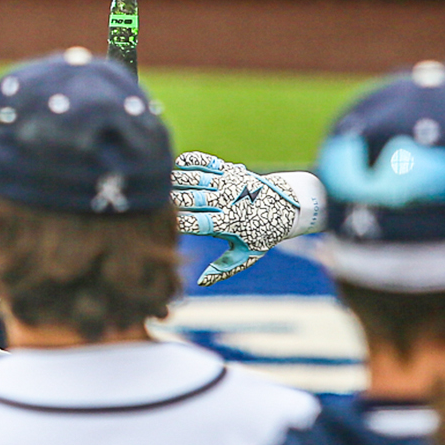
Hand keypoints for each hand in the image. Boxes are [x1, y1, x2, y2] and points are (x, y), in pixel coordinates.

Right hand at [173, 151, 327, 285]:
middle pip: (190, 199)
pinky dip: (188, 162)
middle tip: (154, 206)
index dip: (178, 224)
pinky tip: (175, 168)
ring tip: (161, 188)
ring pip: (193, 178)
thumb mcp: (247, 254)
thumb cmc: (264, 233)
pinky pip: (204, 162)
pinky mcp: (229, 169)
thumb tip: (201, 282)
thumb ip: (223, 269)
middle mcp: (228, 201)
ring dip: (174, 181)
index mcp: (230, 224)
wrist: (289, 205)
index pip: (197, 223)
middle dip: (171, 203)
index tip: (165, 228)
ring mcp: (228, 182)